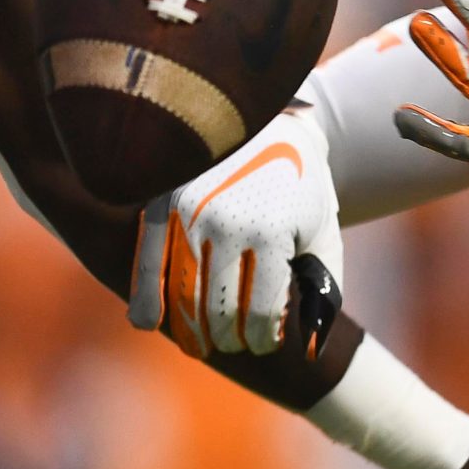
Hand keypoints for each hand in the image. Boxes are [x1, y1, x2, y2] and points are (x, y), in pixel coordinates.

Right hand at [131, 108, 341, 356]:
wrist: (265, 119)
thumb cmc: (300, 184)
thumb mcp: (323, 232)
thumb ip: (323, 288)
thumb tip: (311, 349)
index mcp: (272, 234)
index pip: (261, 314)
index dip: (263, 339)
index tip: (264, 341)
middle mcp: (226, 225)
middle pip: (218, 312)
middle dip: (228, 338)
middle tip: (233, 341)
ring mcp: (189, 214)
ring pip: (181, 297)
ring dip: (190, 331)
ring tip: (199, 343)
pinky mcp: (162, 203)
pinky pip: (147, 263)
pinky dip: (145, 300)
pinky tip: (147, 322)